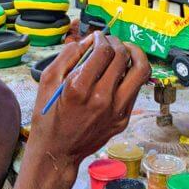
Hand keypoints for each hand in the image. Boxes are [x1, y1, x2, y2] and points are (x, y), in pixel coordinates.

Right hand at [30, 33, 150, 167]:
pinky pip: (135, 89)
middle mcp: (101, 100)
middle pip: (123, 57)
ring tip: (125, 51)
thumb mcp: (47, 81)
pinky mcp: (123, 119)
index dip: (102, 38)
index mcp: (79, 89)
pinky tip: (119, 73)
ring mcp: (116, 111)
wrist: (58, 152)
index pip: (104, 52)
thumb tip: (88, 39)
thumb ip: (68, 55)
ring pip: (140, 71)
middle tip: (109, 42)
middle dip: (116, 42)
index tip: (97, 36)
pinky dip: (130, 75)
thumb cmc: (49, 116)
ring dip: (134, 55)